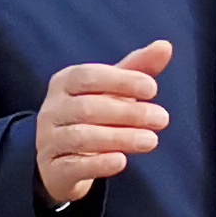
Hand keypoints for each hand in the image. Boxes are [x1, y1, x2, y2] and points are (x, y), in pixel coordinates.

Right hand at [36, 40, 174, 205]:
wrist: (62, 161)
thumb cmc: (93, 116)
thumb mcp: (112, 90)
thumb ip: (136, 69)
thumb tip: (165, 46)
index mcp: (64, 82)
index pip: (88, 75)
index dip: (120, 81)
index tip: (152, 89)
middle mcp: (52, 109)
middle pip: (87, 108)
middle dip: (128, 113)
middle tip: (162, 118)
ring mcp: (49, 141)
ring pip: (81, 137)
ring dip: (119, 138)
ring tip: (151, 140)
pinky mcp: (53, 170)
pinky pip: (73, 166)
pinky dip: (98, 164)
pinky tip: (122, 161)